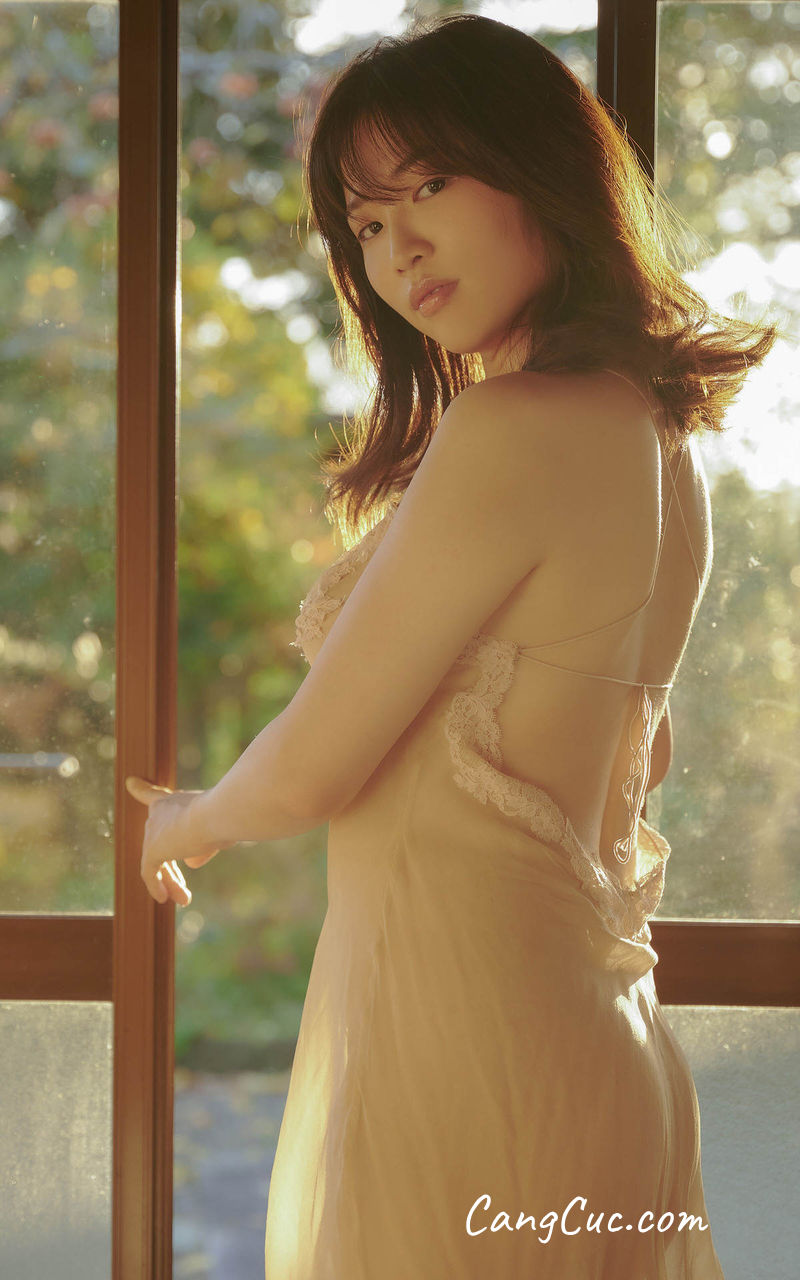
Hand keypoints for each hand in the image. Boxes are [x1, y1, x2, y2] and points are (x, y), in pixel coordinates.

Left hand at [125, 775, 221, 904]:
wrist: (217, 814)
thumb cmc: (225, 816)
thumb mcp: (218, 829)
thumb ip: (205, 841)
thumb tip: (191, 859)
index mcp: (174, 801)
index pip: (153, 795)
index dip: (142, 789)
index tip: (131, 783)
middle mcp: (158, 813)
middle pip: (160, 843)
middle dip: (171, 871)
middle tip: (184, 891)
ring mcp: (153, 831)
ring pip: (158, 861)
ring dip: (172, 882)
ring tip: (186, 899)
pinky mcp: (152, 849)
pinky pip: (150, 872)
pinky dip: (156, 885)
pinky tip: (164, 898)